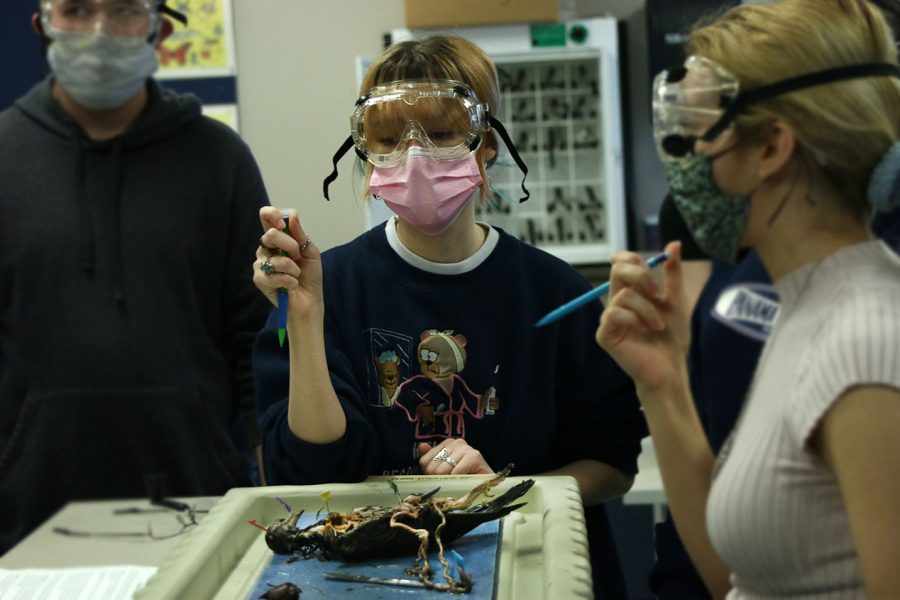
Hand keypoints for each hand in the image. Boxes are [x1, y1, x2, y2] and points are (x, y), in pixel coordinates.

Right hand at [253, 206, 323, 322]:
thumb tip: (292, 215)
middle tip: (298, 256)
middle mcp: (266, 248)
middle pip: (270, 235)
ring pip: (274, 258)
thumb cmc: (310, 276)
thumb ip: (301, 235)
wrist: (310, 299)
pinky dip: (288, 280)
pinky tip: (292, 284)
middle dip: (290, 245)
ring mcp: (260, 264)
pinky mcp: (260, 280)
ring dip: (292, 268)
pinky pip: (273, 275)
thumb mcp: (311, 252)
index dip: (271, 214)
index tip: (282, 223)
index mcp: (278, 238)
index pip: (266, 217)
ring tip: (297, 275)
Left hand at [418, 440, 493, 475]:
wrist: (486, 488)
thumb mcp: (443, 471)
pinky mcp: (474, 456)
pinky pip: (455, 473)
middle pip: (432, 467)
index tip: (442, 478)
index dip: (430, 475)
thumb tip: (422, 446)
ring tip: (460, 482)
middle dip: (440, 479)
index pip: (424, 461)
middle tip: (452, 482)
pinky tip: (465, 481)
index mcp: (446, 444)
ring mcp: (466, 447)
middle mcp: (456, 442)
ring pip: (442, 471)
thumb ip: (431, 460)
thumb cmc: (464, 480)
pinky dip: (458, 482)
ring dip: (449, 482)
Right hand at [595, 241, 690, 393]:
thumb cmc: (673, 337)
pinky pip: (613, 314)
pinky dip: (634, 319)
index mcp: (630, 291)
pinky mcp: (605, 334)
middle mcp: (616, 302)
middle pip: (617, 270)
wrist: (671, 367)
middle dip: (641, 277)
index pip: (620, 263)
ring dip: (647, 309)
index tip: (650, 268)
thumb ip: (673, 273)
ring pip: (623, 295)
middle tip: (657, 292)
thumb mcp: (676, 300)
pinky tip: (644, 331)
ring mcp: (609, 318)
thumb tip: (674, 244)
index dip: (632, 258)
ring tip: (657, 325)